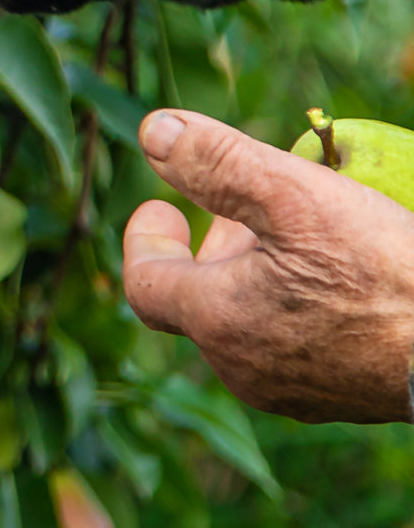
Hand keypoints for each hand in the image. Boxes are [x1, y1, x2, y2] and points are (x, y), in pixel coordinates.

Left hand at [122, 108, 413, 423]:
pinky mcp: (334, 397)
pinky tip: (337, 275)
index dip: (146, 238)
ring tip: (300, 232)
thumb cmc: (383, 273)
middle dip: (214, 244)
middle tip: (250, 204)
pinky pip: (288, 344)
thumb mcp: (294, 196)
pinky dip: (290, 303)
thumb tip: (153, 131)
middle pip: (199, 299)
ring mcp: (289, 391)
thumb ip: (217, 162)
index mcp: (218, 320)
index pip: (145, 283)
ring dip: (254, 272)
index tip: (164, 205)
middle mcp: (242, 368)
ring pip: (245, 322)